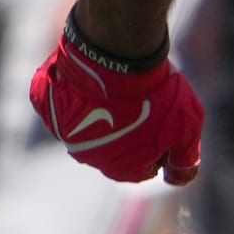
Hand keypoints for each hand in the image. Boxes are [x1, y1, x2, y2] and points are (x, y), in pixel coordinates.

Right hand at [30, 20, 203, 186]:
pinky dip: (73, 94)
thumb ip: (185, 160)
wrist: (117, 53)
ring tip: (116, 86)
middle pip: (112, 148)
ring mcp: (62, 132)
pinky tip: (89, 79)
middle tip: (141, 100)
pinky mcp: (46, 105)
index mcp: (122, 170)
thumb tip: (178, 180)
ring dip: (99, 112)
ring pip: (85, 125)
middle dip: (127, 129)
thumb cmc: (155, 92)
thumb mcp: (187, 128)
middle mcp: (88, 157)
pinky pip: (61, 103)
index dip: (158, 142)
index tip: (162, 117)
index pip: (145, 166)